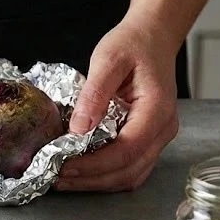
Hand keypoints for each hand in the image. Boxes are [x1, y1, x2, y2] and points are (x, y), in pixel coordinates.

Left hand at [57, 19, 179, 191]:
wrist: (152, 37)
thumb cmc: (133, 45)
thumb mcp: (108, 59)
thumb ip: (94, 94)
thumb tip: (78, 128)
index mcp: (157, 110)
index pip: (127, 150)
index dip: (94, 165)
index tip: (64, 166)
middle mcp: (163, 129)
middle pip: (129, 170)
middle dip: (91, 180)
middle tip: (56, 179)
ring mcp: (158, 137)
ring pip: (131, 174)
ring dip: (97, 182)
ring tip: (64, 178)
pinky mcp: (149, 139)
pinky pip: (130, 167)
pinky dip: (106, 175)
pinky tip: (81, 170)